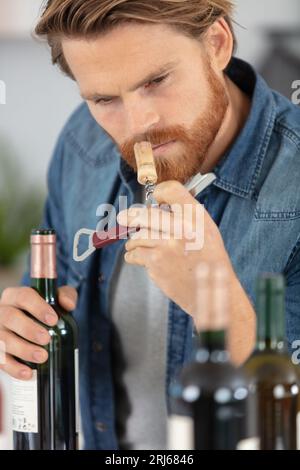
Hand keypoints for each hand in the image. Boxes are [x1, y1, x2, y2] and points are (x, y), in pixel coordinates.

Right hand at [0, 286, 76, 379]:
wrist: (32, 325)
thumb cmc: (43, 309)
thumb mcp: (56, 298)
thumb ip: (66, 295)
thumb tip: (68, 304)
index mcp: (15, 295)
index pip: (24, 296)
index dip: (37, 307)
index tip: (53, 320)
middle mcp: (2, 311)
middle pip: (10, 317)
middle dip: (28, 329)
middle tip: (46, 339)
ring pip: (3, 340)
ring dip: (23, 350)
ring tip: (42, 357)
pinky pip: (0, 360)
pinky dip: (14, 368)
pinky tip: (28, 373)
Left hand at [117, 180, 234, 324]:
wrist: (210, 291)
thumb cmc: (208, 260)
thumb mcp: (206, 230)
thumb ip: (185, 215)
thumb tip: (155, 206)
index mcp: (196, 217)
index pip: (171, 190)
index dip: (159, 193)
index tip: (154, 199)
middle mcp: (181, 227)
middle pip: (145, 213)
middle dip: (130, 216)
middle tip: (122, 218)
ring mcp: (166, 245)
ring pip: (137, 236)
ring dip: (135, 242)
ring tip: (140, 246)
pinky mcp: (155, 262)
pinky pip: (135, 254)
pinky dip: (134, 256)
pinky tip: (140, 259)